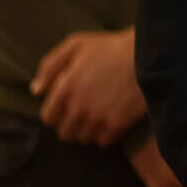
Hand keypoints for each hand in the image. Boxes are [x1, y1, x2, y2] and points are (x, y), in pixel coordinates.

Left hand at [32, 28, 144, 144]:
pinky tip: (111, 120)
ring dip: (87, 130)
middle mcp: (78, 106)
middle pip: (64, 132)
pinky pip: (102, 141)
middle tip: (83, 112)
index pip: (48, 117)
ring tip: (97, 116)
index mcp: (65, 88)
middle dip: (71, 123)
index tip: (68, 106)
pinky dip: (105, 134)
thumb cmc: (112, 47)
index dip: (56, 112)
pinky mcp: (117, 125)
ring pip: (82, 139)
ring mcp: (97, 118)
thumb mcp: (76, 44)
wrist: (150, 54)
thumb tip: (36, 90)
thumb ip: (50, 66)